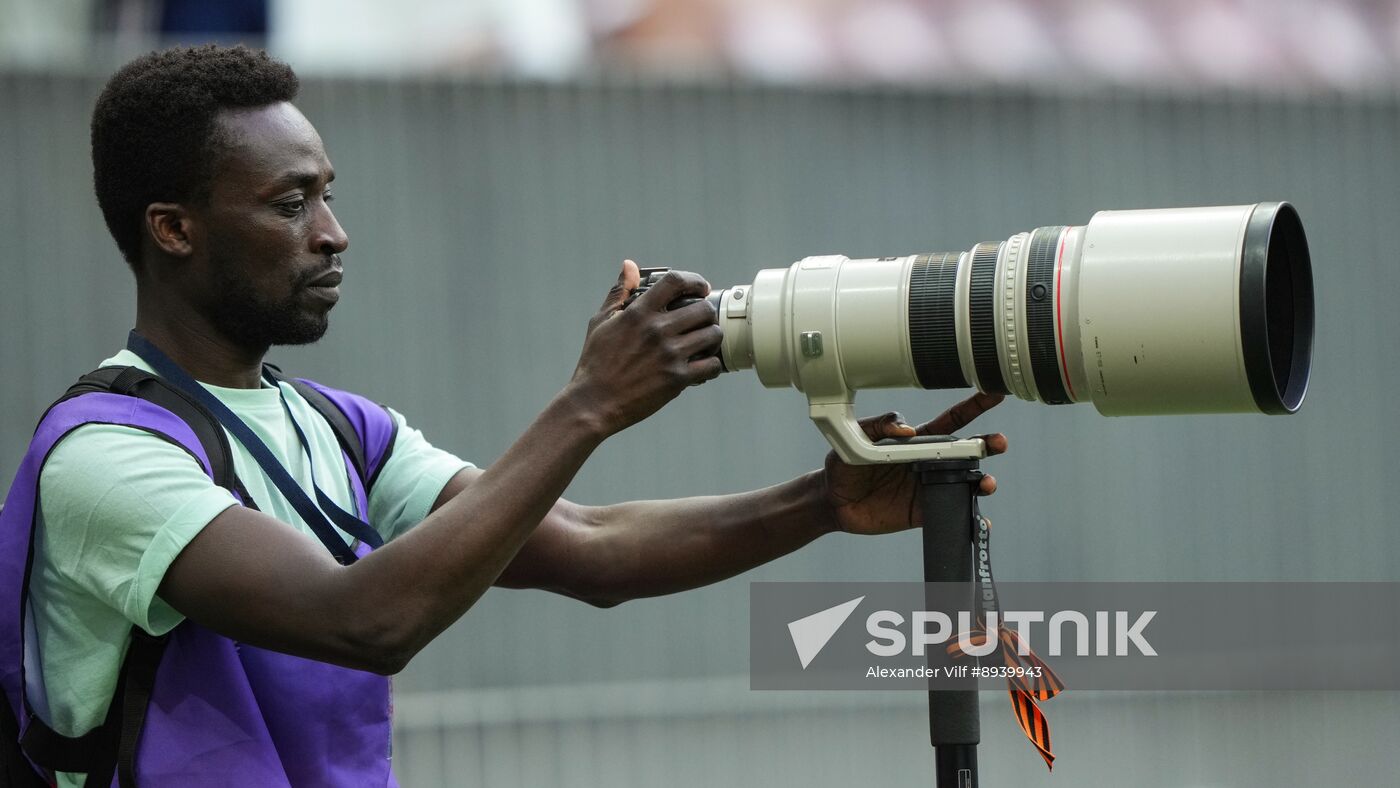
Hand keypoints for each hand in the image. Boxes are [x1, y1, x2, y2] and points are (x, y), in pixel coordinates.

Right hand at [565, 260, 722, 436]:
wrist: (593, 403)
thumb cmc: (595, 362)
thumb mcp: (601, 322)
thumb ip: (619, 292)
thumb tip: (630, 266)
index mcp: (638, 313)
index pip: (675, 282)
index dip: (695, 281)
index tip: (700, 288)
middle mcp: (657, 331)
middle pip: (703, 308)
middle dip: (707, 312)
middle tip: (703, 320)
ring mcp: (669, 355)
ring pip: (712, 335)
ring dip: (712, 337)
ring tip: (705, 342)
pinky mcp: (677, 379)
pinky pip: (711, 366)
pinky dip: (712, 365)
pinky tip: (703, 366)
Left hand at [822, 392, 1007, 534]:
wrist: (833, 501)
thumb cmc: (845, 464)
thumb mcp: (856, 437)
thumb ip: (879, 426)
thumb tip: (907, 429)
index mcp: (918, 442)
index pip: (951, 421)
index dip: (974, 406)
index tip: (995, 393)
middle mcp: (930, 463)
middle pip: (968, 453)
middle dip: (988, 446)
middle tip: (999, 443)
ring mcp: (929, 488)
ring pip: (965, 484)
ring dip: (982, 482)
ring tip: (986, 483)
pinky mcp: (923, 512)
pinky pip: (951, 513)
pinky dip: (970, 518)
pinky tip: (981, 521)